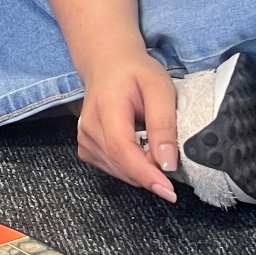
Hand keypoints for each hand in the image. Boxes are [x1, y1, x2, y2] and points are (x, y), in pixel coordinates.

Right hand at [76, 55, 179, 202]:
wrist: (108, 64)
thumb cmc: (134, 73)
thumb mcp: (160, 88)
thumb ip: (164, 124)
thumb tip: (167, 163)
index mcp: (106, 108)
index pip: (121, 149)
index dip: (145, 174)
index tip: (168, 190)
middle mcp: (89, 127)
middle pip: (121, 164)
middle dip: (150, 172)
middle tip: (171, 157)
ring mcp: (85, 140)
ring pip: (118, 171)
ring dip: (142, 169)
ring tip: (154, 145)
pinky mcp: (86, 149)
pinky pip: (113, 169)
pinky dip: (131, 167)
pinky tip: (139, 148)